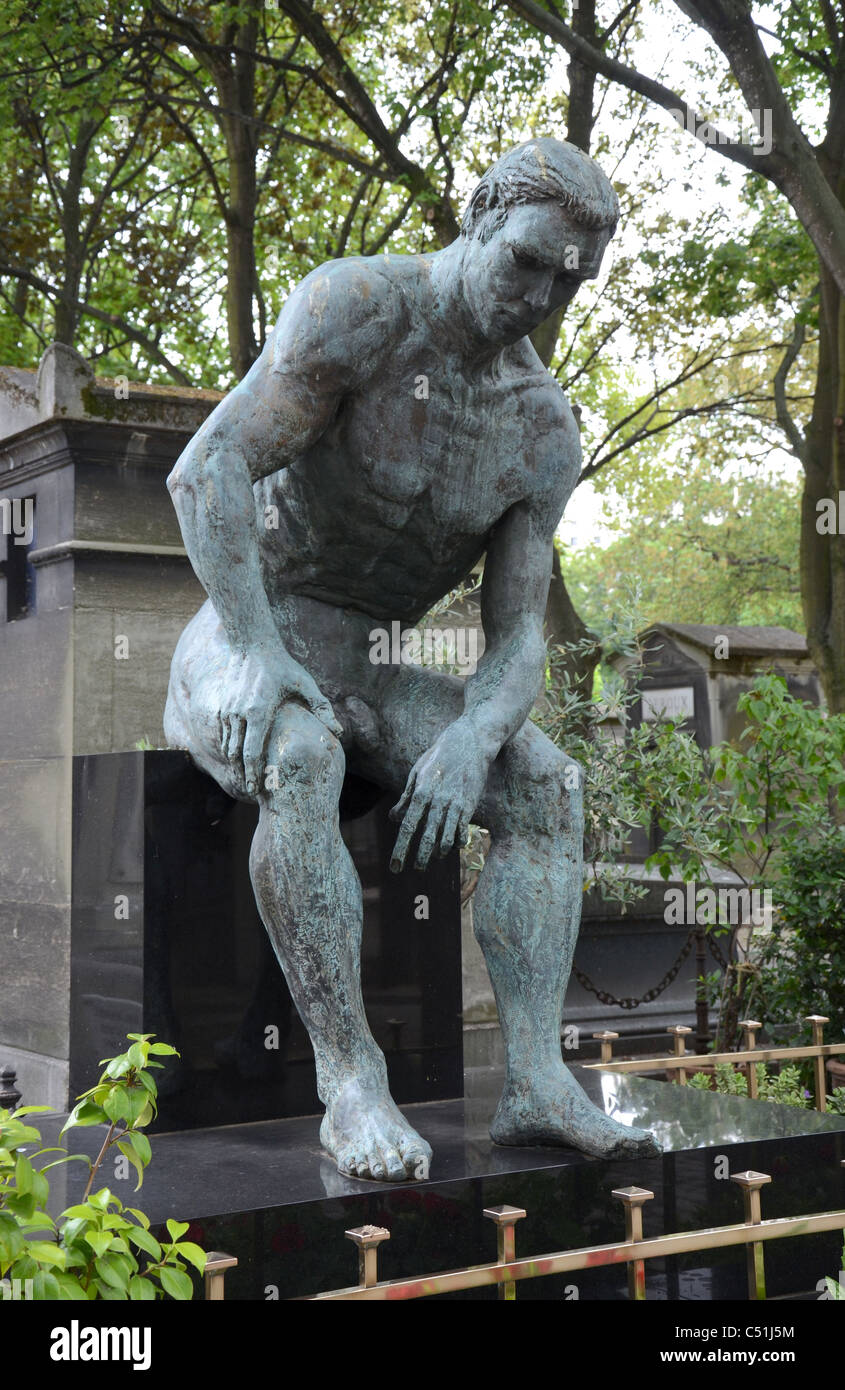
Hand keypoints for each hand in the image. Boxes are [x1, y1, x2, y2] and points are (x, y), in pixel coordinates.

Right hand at [218, 644, 341, 794]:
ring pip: (228, 745)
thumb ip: (322, 708)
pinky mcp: (222, 706)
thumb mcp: (305, 684)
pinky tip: (238, 757)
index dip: (254, 773)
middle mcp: (239, 713)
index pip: (252, 751)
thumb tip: (338, 732)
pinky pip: (223, 733)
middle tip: (252, 791)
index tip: (256, 789)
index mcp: (259, 711)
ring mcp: (228, 709)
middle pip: (237, 754)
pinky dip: (229, 748)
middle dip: (244, 774)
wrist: (251, 643)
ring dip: (236, 763)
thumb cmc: (282, 665)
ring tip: (246, 777)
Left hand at [389, 720, 491, 872]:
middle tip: (414, 870)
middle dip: (419, 858)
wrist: (471, 741)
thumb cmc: (439, 755)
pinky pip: (462, 832)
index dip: (400, 849)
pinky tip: (450, 847)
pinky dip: (456, 843)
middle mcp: (438, 801)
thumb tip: (393, 819)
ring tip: (430, 860)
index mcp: (421, 792)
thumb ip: (406, 797)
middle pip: (426, 837)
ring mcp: (456, 804)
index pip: (407, 827)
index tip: (395, 867)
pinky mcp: (470, 805)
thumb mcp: (417, 771)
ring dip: (437, 854)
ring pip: (446, 838)